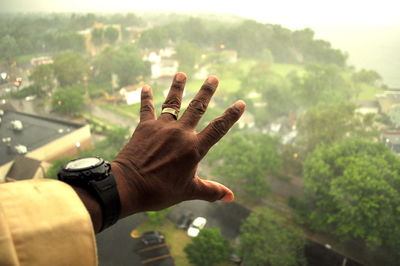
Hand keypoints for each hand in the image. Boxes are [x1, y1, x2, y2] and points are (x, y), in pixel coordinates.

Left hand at [112, 73, 244, 216]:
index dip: (231, 116)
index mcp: (194, 148)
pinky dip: (146, 98)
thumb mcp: (189, 191)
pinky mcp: (144, 127)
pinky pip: (146, 109)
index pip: (218, 128)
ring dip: (178, 87)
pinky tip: (145, 87)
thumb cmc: (160, 191)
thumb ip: (211, 190)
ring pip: (173, 102)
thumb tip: (231, 197)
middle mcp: (180, 133)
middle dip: (206, 91)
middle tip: (213, 77)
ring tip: (181, 74)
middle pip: (197, 107)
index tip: (241, 103)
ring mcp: (162, 127)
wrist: (129, 187)